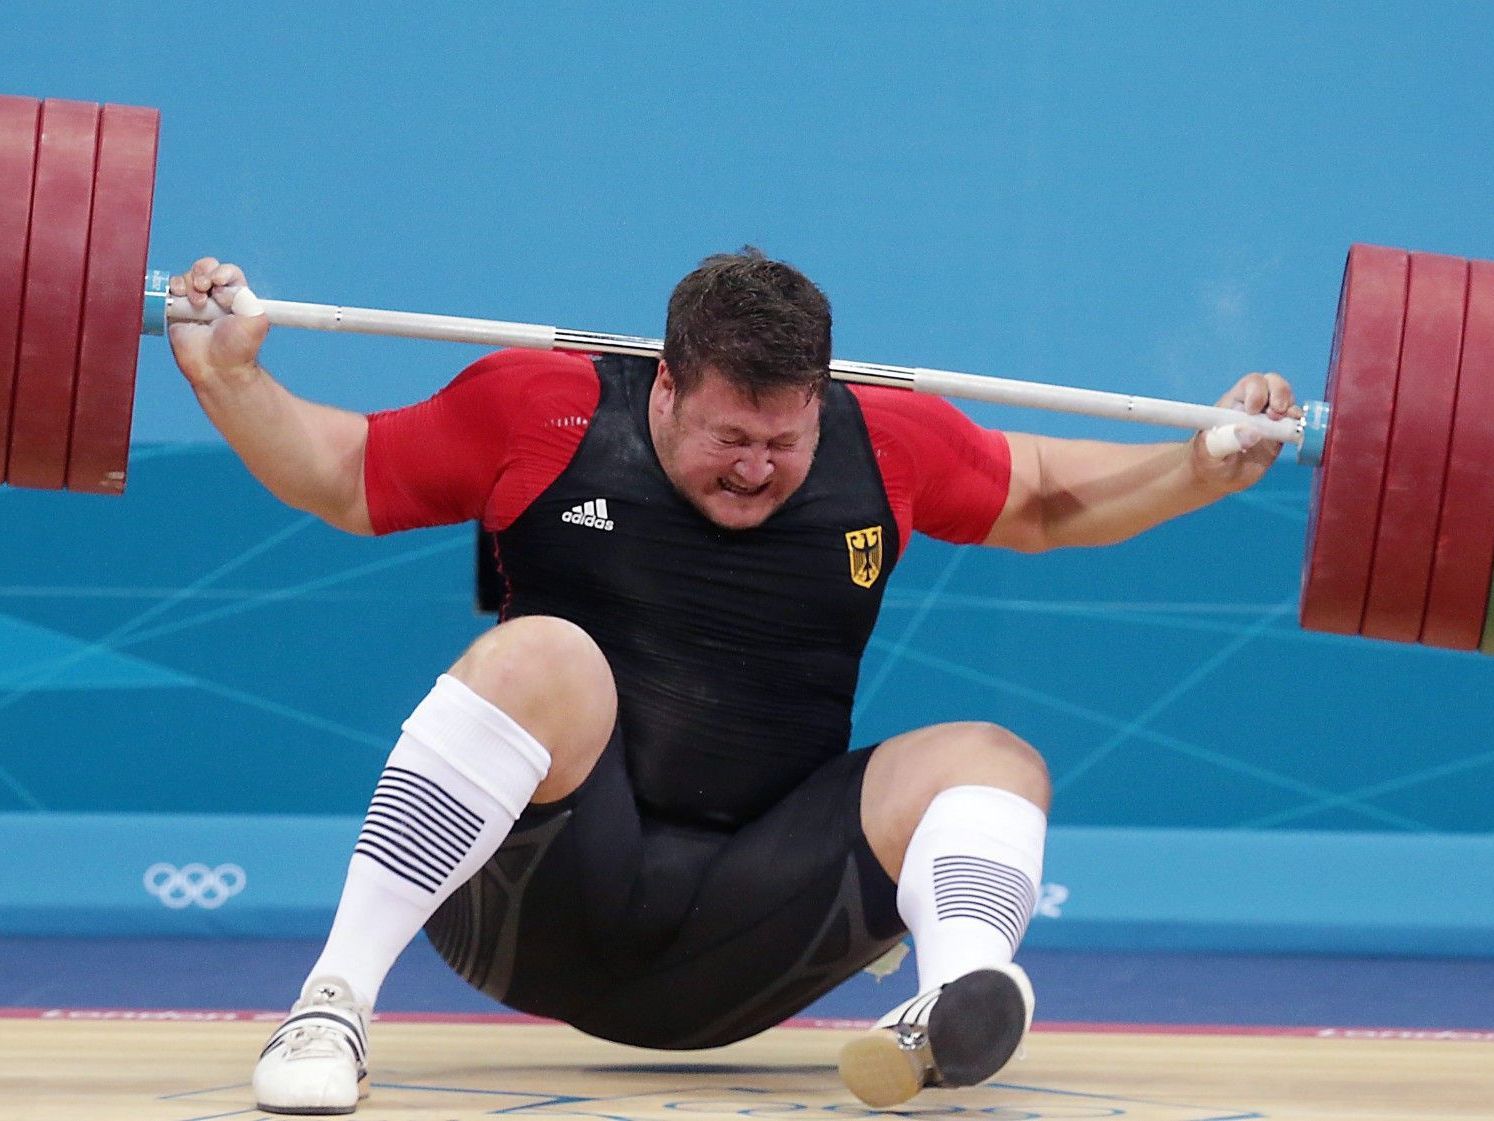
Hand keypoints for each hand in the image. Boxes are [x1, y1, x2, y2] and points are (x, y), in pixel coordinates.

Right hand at [166, 257, 269, 388]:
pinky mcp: (177, 310)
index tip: (220, 282)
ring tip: (198, 303)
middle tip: (206, 287)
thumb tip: (221, 287)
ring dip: (190, 283)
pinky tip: (181, 298)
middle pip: (205, 268)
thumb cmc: (239, 350)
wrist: (217, 369)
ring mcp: (195, 302)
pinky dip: (174, 288)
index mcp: (237, 296)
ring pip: (188, 277)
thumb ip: (246, 296)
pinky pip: (171, 290)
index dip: (222, 271)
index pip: (228, 272)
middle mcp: (216, 297)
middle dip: (203, 272)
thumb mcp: (256, 319)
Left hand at [1190, 371, 1300, 491]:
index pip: (1249, 384)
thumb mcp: (1208, 453)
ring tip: (1286, 422)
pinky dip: (1298, 423)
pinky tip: (1295, 430)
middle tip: (1276, 413)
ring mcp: (1267, 419)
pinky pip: (1293, 422)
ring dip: (1290, 407)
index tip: (1253, 410)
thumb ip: (1224, 442)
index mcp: (1232, 404)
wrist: (1217, 477)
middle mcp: (1252, 406)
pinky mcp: (1279, 433)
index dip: (1257, 391)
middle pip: (1271, 384)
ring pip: (1285, 400)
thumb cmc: (1208, 460)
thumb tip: (1251, 433)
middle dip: (1278, 393)